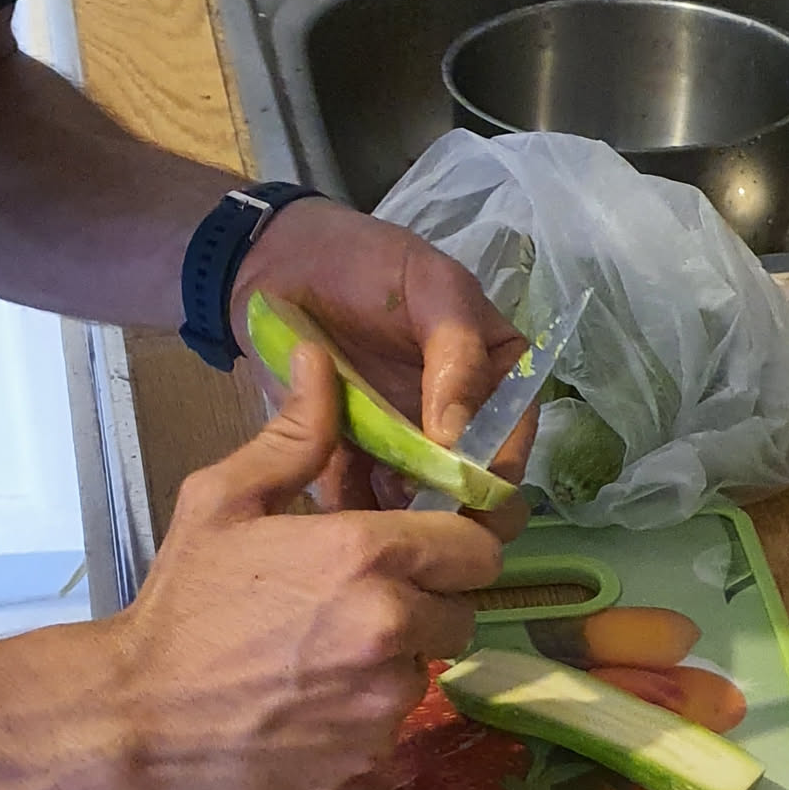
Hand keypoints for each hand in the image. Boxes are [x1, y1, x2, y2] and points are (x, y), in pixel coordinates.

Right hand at [111, 345, 503, 789]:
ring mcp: (383, 701)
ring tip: (330, 648)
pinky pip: (395, 723)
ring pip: (429, 668)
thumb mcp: (224, 500)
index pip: (478, 546)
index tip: (429, 547)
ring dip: (398, 658)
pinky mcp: (370, 756)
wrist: (135, 711)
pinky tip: (312, 697)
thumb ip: (295, 434)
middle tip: (372, 597)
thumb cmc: (182, 599)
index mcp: (366, 556)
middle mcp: (391, 628)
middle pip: (466, 611)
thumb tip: (321, 359)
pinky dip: (367, 711)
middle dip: (431, 601)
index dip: (459, 545)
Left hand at [238, 198, 534, 514]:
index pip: (513, 431)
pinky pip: (362, 501)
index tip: (472, 490)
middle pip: (471, 482)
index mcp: (493, 374)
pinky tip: (336, 521)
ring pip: (419, 503)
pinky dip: (353, 516)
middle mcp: (456, 418)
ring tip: (375, 527)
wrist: (276, 264)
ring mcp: (405, 444)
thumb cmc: (366, 262)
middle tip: (422, 522)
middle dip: (452, 508)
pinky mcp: (356, 460)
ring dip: (402, 522)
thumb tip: (460, 437)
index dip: (500, 465)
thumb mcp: (430, 286)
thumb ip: (457, 351)